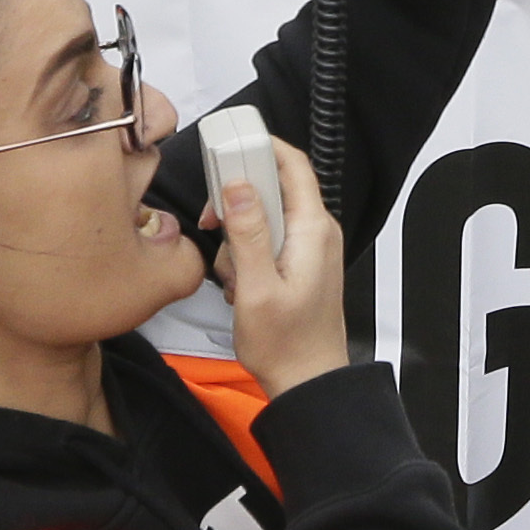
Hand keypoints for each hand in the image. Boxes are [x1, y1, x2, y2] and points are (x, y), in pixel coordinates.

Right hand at [206, 137, 348, 397]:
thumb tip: (237, 186)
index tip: (227, 149)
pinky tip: (243, 288)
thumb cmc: (286, 345)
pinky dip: (246, 258)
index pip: (293, 164)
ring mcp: (308, 248)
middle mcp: (316, 232)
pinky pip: (265, 242)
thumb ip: (247, 232)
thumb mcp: (256, 287)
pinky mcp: (298, 263)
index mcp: (312, 230)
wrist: (306, 382)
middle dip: (236, 203)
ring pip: (262, 218)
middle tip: (214, 224)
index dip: (260, 148)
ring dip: (238, 240)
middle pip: (272, 188)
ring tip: (236, 278)